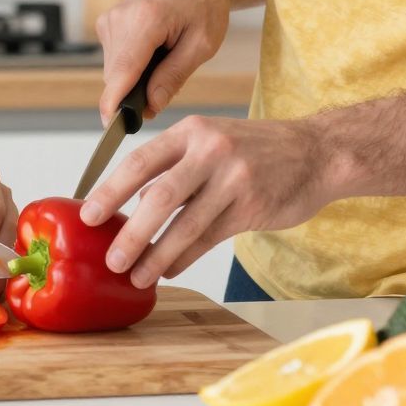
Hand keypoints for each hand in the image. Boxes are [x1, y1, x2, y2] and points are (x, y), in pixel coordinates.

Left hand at [78, 113, 336, 288]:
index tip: (88, 215)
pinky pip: (209, 238)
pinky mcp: (252, 206)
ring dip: (156, 255)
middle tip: (111, 258)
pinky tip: (169, 270)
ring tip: (137, 274)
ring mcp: (234, 179)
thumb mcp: (211, 141)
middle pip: (158, 196)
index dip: (111, 191)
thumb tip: (135, 205)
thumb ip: (175, 168)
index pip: (140, 162)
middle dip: (130, 232)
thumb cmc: (256, 149)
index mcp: (191, 131)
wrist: (317, 151)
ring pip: (184, 224)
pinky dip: (185, 258)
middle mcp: (210, 151)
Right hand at [94, 0, 231, 122]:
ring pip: (113, 71)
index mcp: (146, 20)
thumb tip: (151, 106)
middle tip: (165, 92)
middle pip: (116, 76)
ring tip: (165, 61)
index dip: (115, 103)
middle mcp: (120, 17)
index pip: (122, 71)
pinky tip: (153, 53)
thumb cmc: (204, 2)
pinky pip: (114, 59)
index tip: (111, 126)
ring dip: (135, 79)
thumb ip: (174, 76)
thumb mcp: (203, 44)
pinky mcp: (107, 22)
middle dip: (135, 94)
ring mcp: (110, 19)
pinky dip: (132, 66)